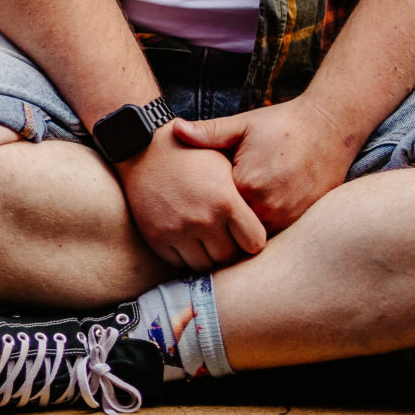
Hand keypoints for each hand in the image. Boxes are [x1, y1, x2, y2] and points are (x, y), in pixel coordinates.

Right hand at [114, 123, 269, 273]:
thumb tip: (270, 217)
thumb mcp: (224, 162)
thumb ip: (246, 193)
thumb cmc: (191, 154)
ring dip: (208, 255)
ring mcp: (178, 230)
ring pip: (204, 265)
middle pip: (229, 256)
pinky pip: (179, 263)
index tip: (246, 231)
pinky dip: (185, 255)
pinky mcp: (157, 237)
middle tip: (225, 235)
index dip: (252, 238)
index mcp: (226, 200)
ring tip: (207, 238)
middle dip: (230, 248)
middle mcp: (203, 219)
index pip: (255, 243)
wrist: (144, 149)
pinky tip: (188, 239)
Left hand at [175, 100, 355, 232]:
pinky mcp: (302, 222)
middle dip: (219, 223)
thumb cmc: (282, 125)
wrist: (329, 128)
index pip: (213, 209)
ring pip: (253, 237)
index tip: (193, 200)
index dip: (202, 205)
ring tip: (227, 220)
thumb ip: (208, 132)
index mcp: (247, 186)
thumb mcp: (243, 124)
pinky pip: (274, 236)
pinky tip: (253, 217)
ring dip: (241, 230)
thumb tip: (174, 129)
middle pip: (232, 229)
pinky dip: (261, 230)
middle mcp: (268, 208)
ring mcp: (288, 219)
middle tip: (204, 216)